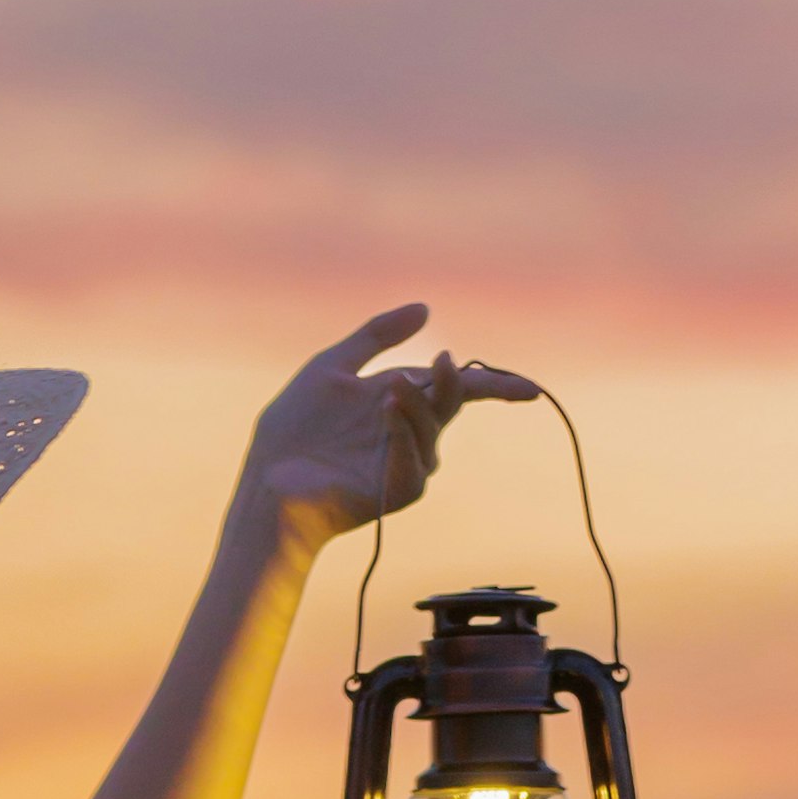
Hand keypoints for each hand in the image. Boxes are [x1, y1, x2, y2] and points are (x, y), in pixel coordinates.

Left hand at [244, 306, 539, 540]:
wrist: (269, 478)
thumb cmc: (294, 428)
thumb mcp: (332, 367)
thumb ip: (376, 336)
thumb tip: (426, 308)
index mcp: (399, 398)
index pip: (456, 388)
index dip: (495, 387)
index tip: (528, 390)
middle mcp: (409, 430)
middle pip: (451, 403)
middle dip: (454, 383)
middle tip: (442, 362)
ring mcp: (406, 461)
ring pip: (432, 428)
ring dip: (416, 405)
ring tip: (389, 392)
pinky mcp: (397, 490)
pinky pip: (414, 459)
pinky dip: (403, 435)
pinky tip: (386, 416)